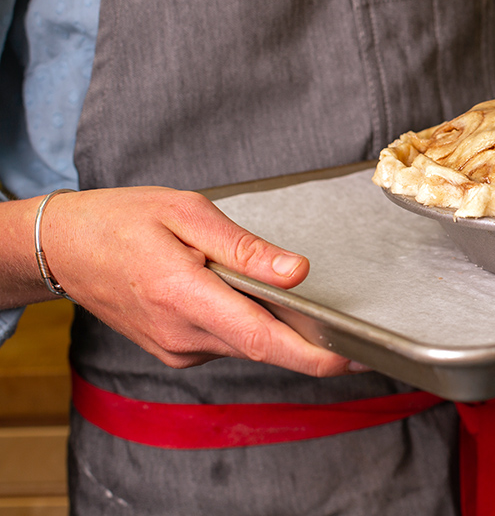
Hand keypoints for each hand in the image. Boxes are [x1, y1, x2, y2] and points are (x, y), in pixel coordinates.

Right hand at [31, 187, 357, 375]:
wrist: (64, 248)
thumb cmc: (122, 221)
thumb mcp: (187, 213)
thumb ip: (245, 247)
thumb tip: (296, 271)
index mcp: (184, 296)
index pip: (263, 339)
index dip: (314, 355)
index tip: (352, 359)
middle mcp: (181, 334)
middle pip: (263, 346)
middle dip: (309, 340)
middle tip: (347, 326)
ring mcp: (177, 349)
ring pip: (247, 345)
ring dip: (274, 326)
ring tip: (282, 291)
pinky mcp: (176, 351)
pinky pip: (228, 342)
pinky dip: (247, 323)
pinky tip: (243, 295)